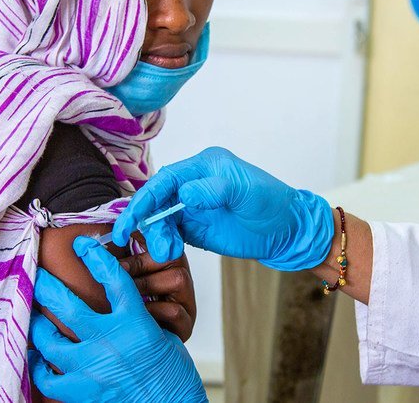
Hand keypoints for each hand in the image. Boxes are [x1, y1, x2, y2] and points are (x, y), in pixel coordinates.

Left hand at [30, 237, 206, 402]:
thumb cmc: (174, 375)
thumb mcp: (165, 336)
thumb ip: (142, 318)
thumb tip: (129, 303)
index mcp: (135, 321)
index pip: (113, 278)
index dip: (95, 257)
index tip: (82, 245)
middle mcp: (110, 340)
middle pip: (67, 305)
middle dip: (48, 287)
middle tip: (38, 277)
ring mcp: (93, 366)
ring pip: (49, 341)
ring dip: (38, 328)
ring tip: (34, 319)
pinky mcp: (84, 391)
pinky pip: (49, 378)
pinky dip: (40, 368)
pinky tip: (38, 359)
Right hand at [112, 147, 333, 270]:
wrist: (289, 232)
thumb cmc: (273, 204)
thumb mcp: (246, 192)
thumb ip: (214, 189)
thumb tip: (185, 193)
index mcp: (203, 166)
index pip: (165, 179)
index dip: (144, 197)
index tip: (128, 216)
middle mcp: (193, 184)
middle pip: (156, 199)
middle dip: (143, 218)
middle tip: (132, 238)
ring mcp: (193, 207)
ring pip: (160, 219)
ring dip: (155, 235)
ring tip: (165, 252)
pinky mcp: (195, 228)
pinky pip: (170, 234)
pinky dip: (164, 243)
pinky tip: (168, 253)